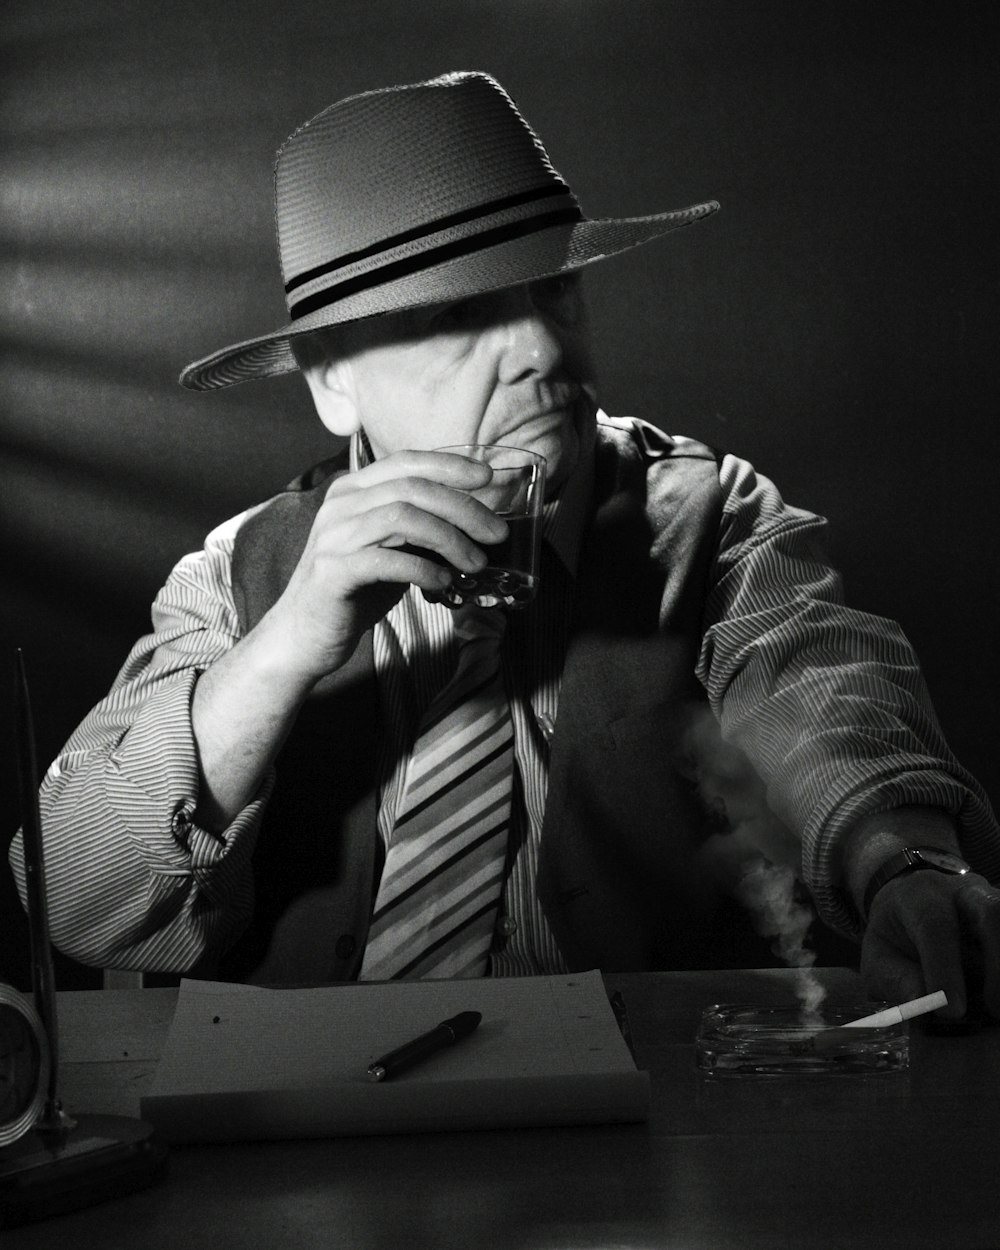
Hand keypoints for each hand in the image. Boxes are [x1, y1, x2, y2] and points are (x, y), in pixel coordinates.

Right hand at [261, 450, 507, 680]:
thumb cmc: (354, 591)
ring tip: (475, 563)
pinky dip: (423, 569)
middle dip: (463, 508)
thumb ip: (418, 529)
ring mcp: (333, 536)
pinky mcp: (333, 572)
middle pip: (412, 488)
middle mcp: (340, 505)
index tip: (486, 477)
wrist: (304, 634)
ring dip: (449, 539)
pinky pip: (386, 560)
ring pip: (402, 518)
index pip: (406, 461)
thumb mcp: (390, 549)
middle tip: (496, 533)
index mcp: (353, 490)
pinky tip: (443, 582)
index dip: (449, 465)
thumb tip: (473, 522)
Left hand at [860, 870, 999, 1018]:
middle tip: (994, 1011)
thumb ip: (896, 980)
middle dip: (998, 965)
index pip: (936, 925)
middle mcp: (964, 892)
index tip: (951, 1011)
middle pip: (993, 913)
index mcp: (921, 896)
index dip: (945, 969)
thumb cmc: (895, 932)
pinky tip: (997, 1002)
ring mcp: (993, 901)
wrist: (912, 899)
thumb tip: (925, 1003)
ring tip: (997, 1011)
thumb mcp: (878, 956)